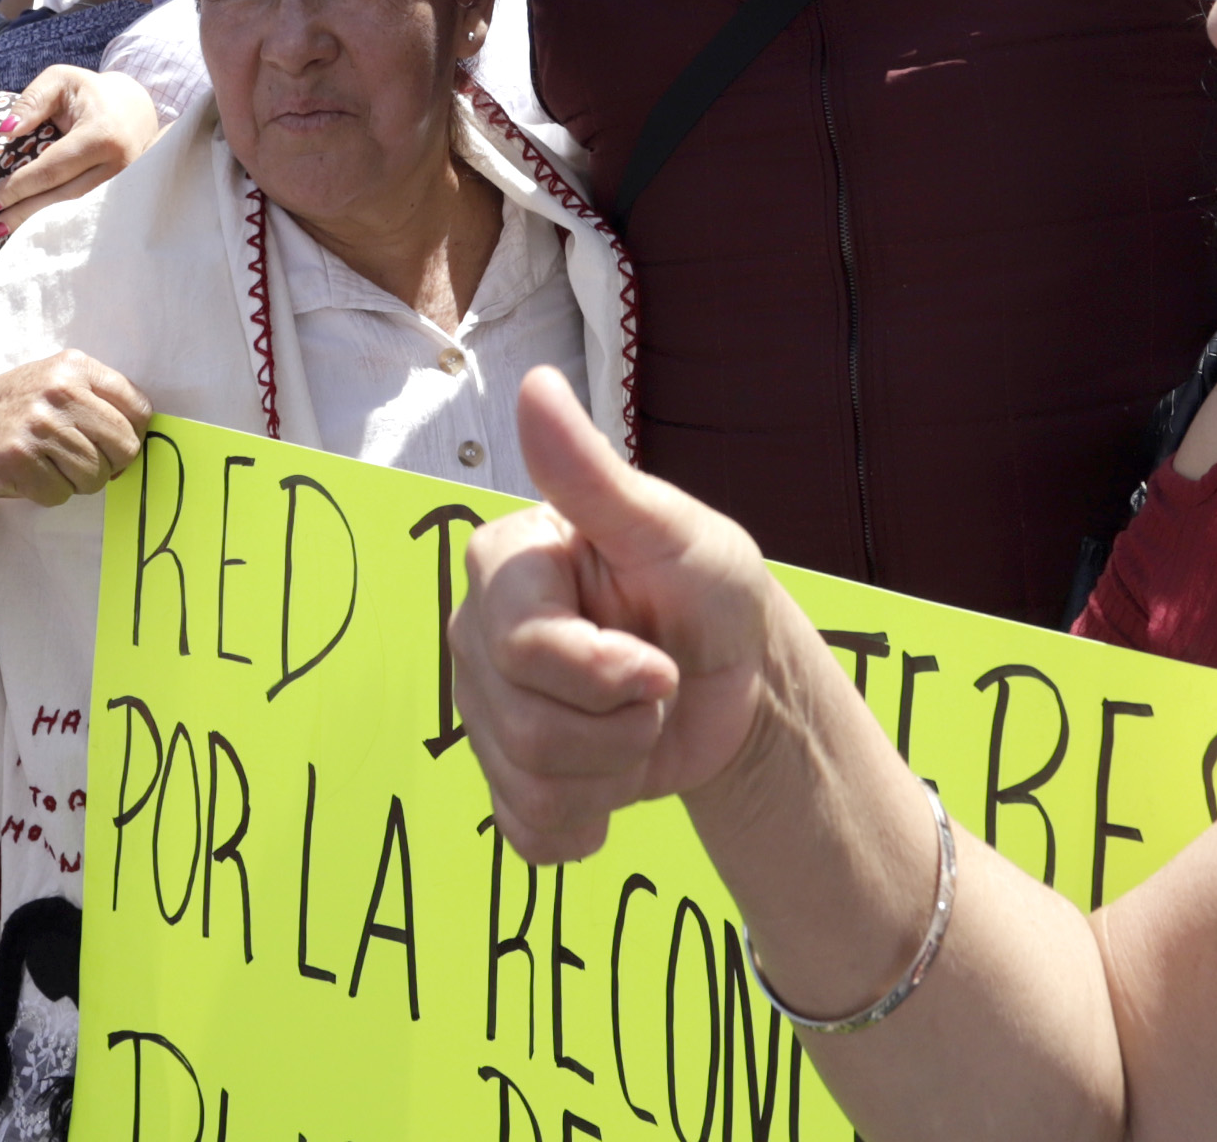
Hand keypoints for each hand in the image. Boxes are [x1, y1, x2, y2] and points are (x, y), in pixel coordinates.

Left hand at [0, 66, 157, 231]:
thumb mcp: (61, 80)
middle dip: (25, 211)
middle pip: (63, 195)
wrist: (139, 108)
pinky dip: (59, 219)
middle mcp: (117, 163)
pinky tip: (36, 227)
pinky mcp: (124, 192)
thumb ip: (32, 101)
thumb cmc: (93, 93)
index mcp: (100, 134)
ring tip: (7, 230)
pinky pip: (86, 208)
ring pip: (75, 207)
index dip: (19, 187)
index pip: (51, 168)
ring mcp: (124, 181)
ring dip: (39, 222)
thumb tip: (6, 131)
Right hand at [0, 350, 152, 507]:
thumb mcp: (52, 384)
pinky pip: (60, 494)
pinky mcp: (18, 459)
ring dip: (75, 482)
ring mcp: (37, 424)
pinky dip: (47, 494)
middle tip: (78, 462)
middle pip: (125, 447)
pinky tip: (26, 476)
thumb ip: (96, 398)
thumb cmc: (11, 414)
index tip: (112, 445)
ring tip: (47, 465)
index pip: (138, 409)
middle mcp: (58, 390)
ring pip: (95, 476)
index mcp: (74, 366)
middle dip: (108, 465)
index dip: (131, 436)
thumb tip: (143, 434)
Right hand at [451, 368, 778, 864]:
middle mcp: (478, 635)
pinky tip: (612, 785)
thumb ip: (594, 475)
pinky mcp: (508, 779)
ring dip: (614, 771)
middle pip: (524, 726)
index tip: (660, 661)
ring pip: (528, 783)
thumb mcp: (671, 530)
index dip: (603, 672)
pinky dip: (587, 822)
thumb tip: (536, 386)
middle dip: (621, 724)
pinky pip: (527, 831)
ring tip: (639, 724)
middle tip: (658, 685)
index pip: (523, 645)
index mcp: (507, 565)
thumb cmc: (708, 590)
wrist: (738, 683)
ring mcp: (485, 710)